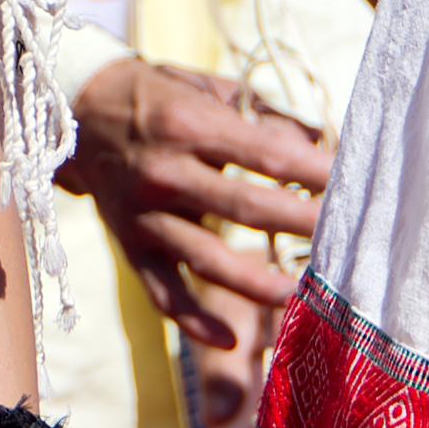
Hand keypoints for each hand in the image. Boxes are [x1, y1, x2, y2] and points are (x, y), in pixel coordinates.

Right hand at [64, 59, 326, 340]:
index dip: (313, 171)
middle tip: (346, 236)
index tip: (352, 182)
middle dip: (301, 222)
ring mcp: (145, 215)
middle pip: (245, 206)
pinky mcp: (130, 247)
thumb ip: (265, 113)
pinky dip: (193, 321)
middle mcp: (164, 171)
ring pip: (206, 259)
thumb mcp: (208, 88)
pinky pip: (163, 293)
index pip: (265, 153)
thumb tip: (322, 138)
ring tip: (301, 293)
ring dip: (257, 282)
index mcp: (188, 124)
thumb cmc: (156, 95)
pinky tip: (231, 339)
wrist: (75, 113)